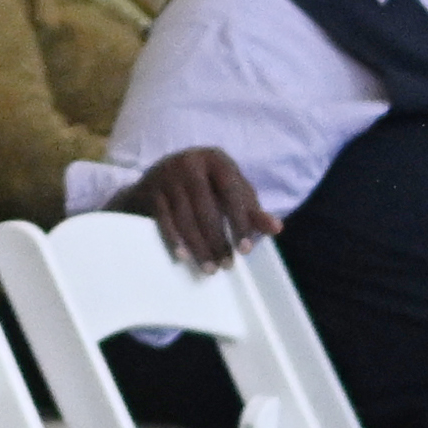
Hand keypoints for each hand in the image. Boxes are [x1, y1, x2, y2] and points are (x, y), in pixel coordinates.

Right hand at [116, 147, 278, 268]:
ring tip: (210, 268)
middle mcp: (190, 163)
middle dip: (218, 240)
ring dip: (199, 246)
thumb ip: (251, 209)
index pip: (232, 192)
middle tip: (227, 265)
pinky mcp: (151, 191)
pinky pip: (164, 220)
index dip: (240, 222)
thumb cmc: (205, 185)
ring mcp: (167, 176)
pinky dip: (174, 240)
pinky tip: (184, 257)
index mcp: (216, 159)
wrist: (158, 176)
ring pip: (185, 217)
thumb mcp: (229, 190)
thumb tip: (276, 228)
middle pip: (207, 208)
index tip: (245, 250)